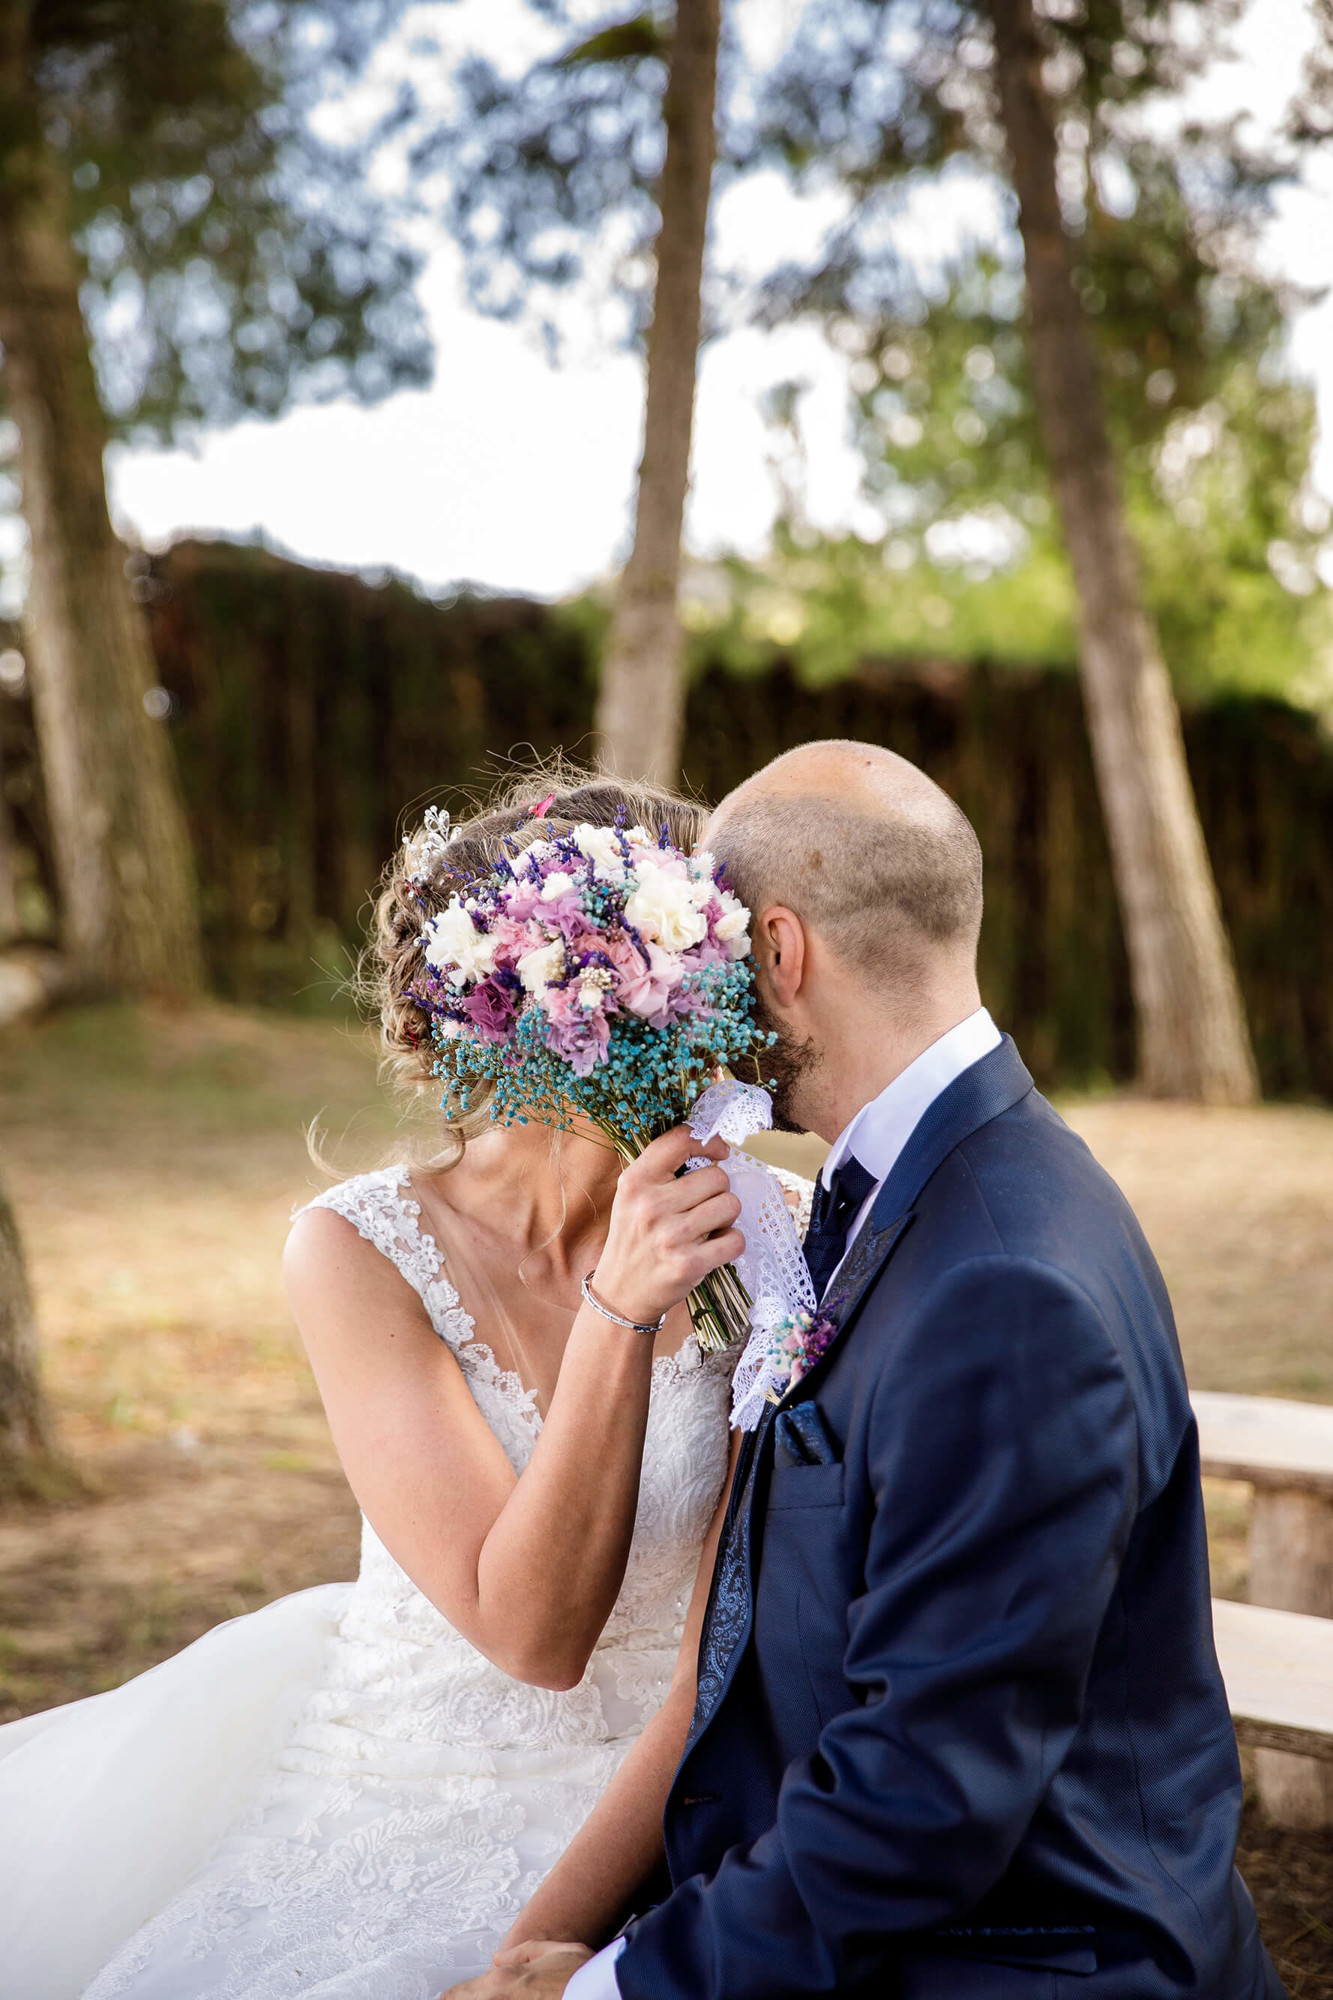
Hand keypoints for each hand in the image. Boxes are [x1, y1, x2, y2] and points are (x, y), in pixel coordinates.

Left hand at [439, 1940, 591, 1998]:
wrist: (603, 1995)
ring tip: (489, 1997)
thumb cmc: (582, 1978)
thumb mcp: (554, 1951)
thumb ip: (523, 1953)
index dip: (451, 1998)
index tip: (448, 1997)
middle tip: (456, 1996)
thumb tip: (499, 1958)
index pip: (455, 1996)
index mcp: (502, 1981)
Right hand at [593, 1128, 743, 1326]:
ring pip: (731, 1205)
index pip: (682, 1140)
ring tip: (708, 1227)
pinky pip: (735, 1239)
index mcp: (636, 1182)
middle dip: (718, 1191)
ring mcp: (670, 1236)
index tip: (717, 1152)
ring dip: (726, 1216)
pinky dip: (731, 1242)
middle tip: (703, 1206)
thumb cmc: (634, 1237)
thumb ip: (663, 1169)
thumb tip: (715, 1148)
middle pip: (717, 1177)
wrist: (620, 1292)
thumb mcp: (632, 1196)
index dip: (708, 1141)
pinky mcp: (689, 1264)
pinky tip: (714, 1246)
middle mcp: (651, 1206)